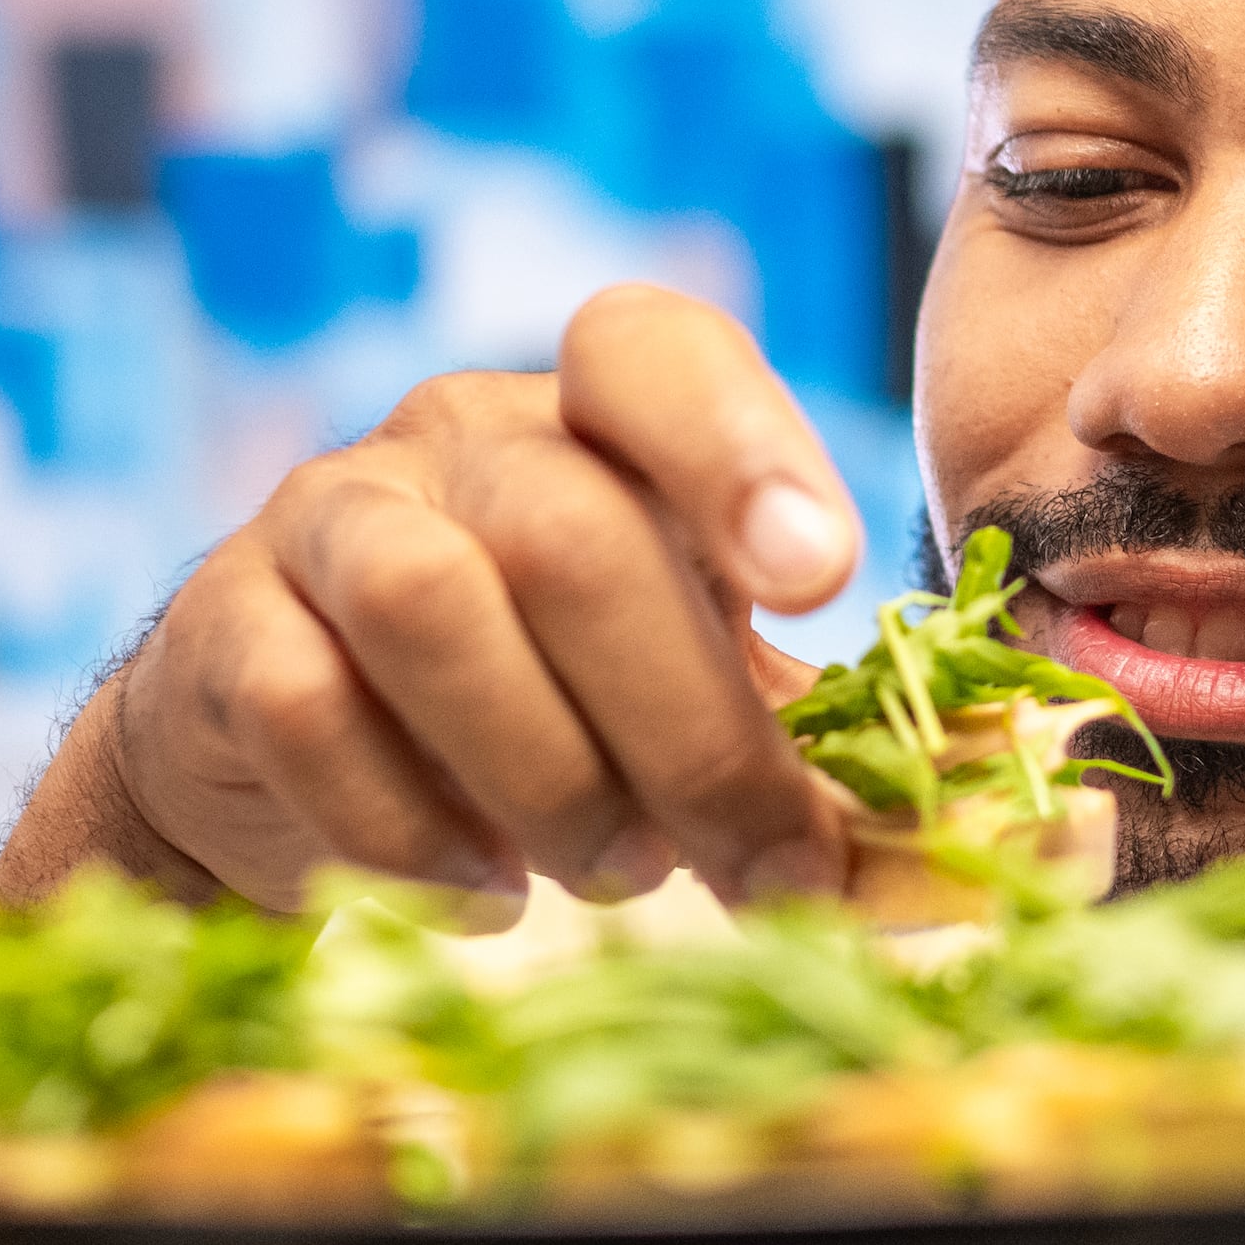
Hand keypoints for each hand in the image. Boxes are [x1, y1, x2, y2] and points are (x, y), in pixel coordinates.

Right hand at [102, 286, 864, 914]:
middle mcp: (452, 436)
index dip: (743, 450)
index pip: (652, 350)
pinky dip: (413, 831)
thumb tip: (1023, 840)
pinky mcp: (220, 630)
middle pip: (570, 532)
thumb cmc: (544, 702)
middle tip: (751, 869)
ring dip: (547, 773)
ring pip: (428, 603)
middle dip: (686, 729)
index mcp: (592, 419)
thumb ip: (820, 740)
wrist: (285, 751)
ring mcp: (322, 517)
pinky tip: (480, 894)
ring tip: (613, 875)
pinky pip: (308, 711)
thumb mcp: (691, 687)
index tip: (820, 580)